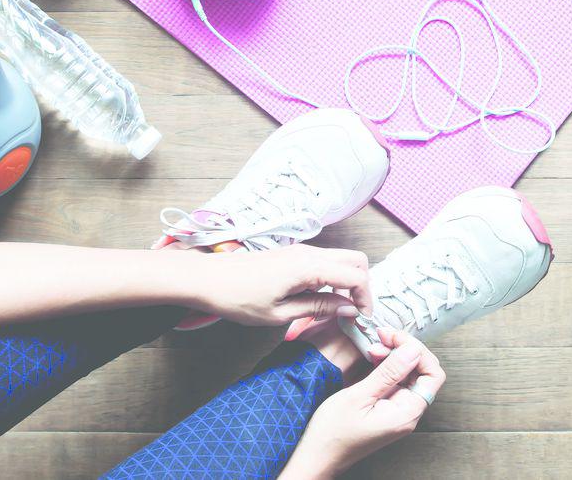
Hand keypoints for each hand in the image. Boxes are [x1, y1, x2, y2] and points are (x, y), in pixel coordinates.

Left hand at [182, 244, 372, 325]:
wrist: (206, 278)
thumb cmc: (237, 298)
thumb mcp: (280, 314)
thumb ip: (318, 309)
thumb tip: (348, 309)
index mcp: (308, 267)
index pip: (356, 276)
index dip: (365, 299)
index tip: (361, 319)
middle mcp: (309, 253)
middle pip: (356, 261)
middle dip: (362, 287)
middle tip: (354, 313)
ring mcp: (301, 251)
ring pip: (341, 260)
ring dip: (346, 283)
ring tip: (336, 312)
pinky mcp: (293, 255)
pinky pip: (324, 263)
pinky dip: (332, 279)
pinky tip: (319, 301)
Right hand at [280, 329, 445, 478]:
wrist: (316, 457)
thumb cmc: (332, 433)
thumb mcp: (359, 396)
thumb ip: (388, 373)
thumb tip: (412, 350)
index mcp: (406, 413)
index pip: (433, 374)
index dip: (418, 350)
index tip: (393, 337)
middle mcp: (407, 412)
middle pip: (422, 371)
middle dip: (404, 349)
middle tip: (380, 336)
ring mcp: (397, 410)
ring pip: (408, 374)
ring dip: (393, 355)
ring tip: (373, 345)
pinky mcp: (387, 408)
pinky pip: (395, 381)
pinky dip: (386, 365)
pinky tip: (372, 356)